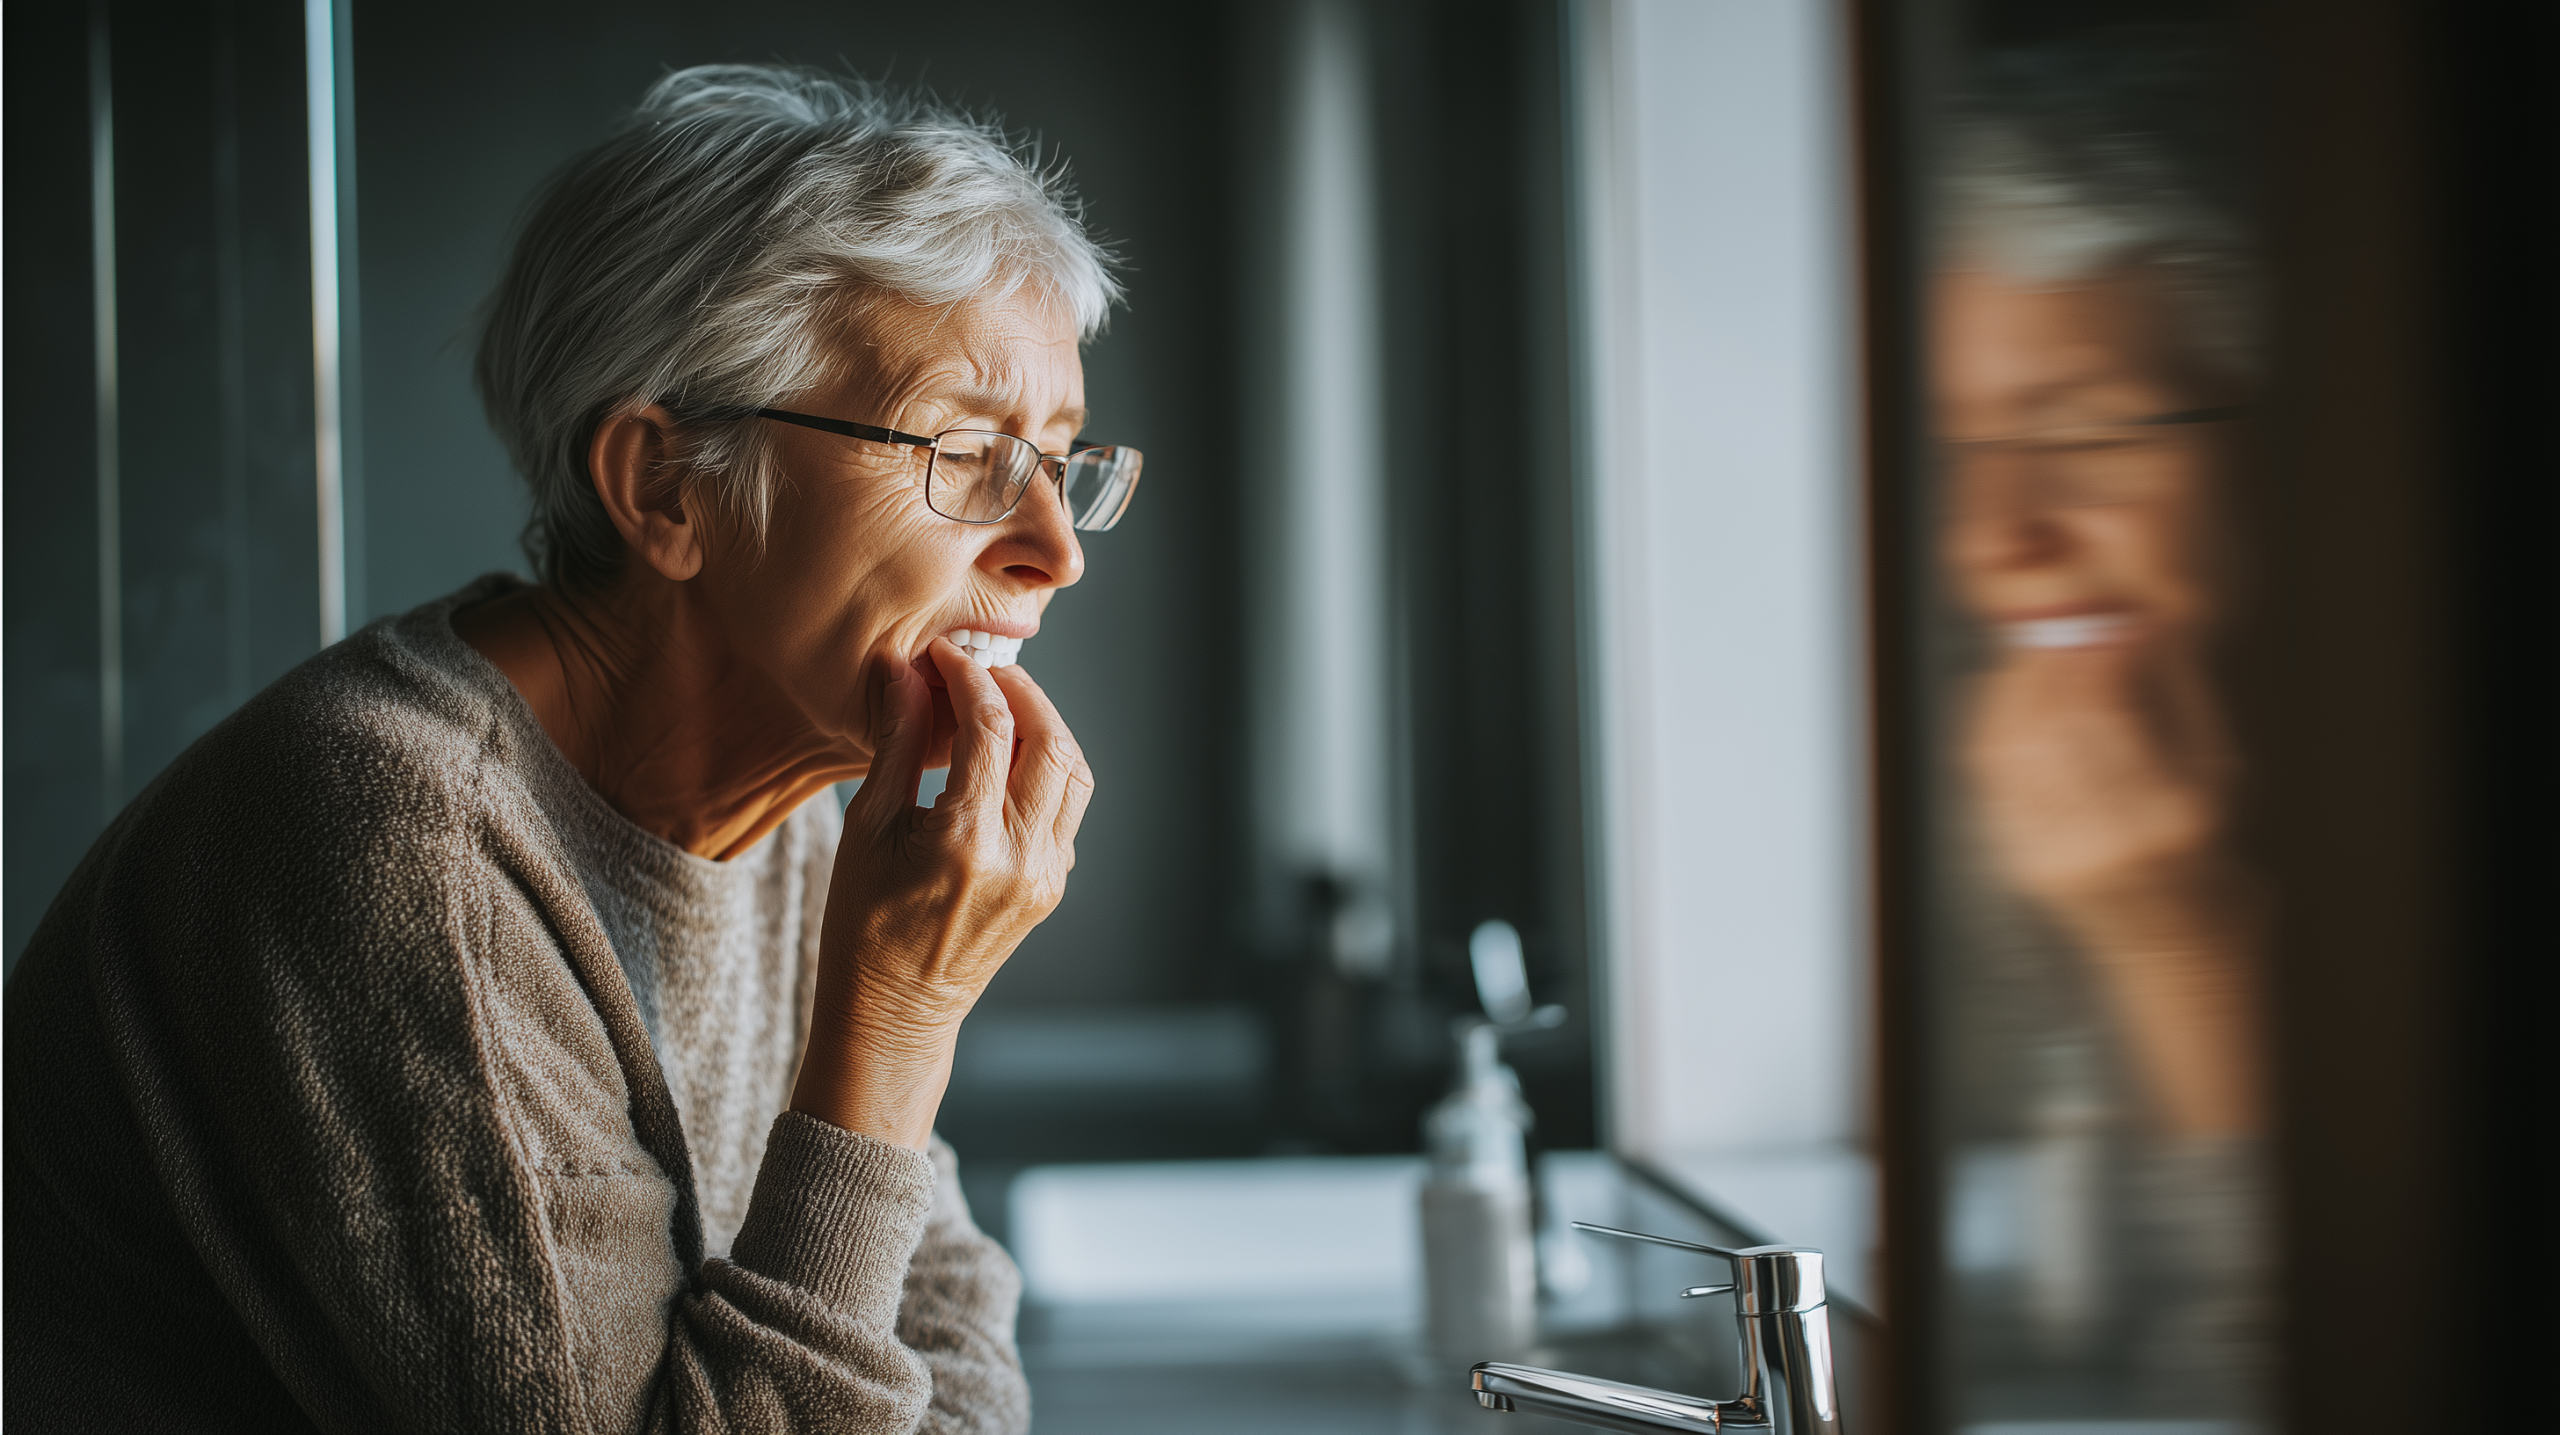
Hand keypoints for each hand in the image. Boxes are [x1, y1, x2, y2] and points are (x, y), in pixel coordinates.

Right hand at [791, 639, 1094, 1147]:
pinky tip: (1006, 760)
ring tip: (1001, 706)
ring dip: (1045, 728)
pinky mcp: (1052, 888)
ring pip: (1073, 776)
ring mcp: (1046, 877)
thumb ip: (896, 743)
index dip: (968, 676)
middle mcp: (1021, 858)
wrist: (894, 1014)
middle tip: (984, 669)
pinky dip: (1046, 771)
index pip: (989, 727)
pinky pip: (1065, 812)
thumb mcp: (866, 828)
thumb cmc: (862, 925)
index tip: (943, 655)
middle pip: (1052, 742)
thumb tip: (902, 670)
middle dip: (1022, 692)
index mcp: (967, 841)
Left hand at [1962, 629, 2262, 1136]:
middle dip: (2053, 662)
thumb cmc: (2207, 852)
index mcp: (2171, 815)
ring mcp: (2060, 856)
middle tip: (2065, 630)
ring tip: (2041, 659)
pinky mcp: (2025, 864)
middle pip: (2054, 723)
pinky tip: (2014, 702)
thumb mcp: (2221, 771)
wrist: (2182, 942)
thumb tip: (2142, 628)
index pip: (2109, 710)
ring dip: (2018, 686)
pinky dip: (1995, 726)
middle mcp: (2111, 841)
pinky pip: (1992, 779)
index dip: (2096, 655)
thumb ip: (2183, 695)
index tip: (2105, 624)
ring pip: (2013, 746)